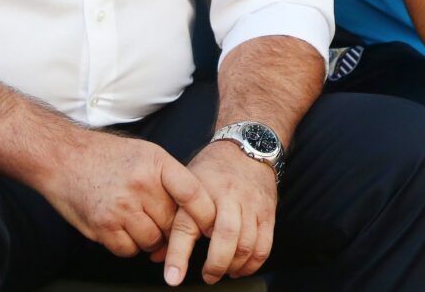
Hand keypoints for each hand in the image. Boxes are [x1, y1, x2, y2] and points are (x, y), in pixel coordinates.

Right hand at [43, 131, 215, 258]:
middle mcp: (140, 185)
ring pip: (153, 241)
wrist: (63, 157)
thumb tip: (197, 208)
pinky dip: (129, 245)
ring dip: (151, 238)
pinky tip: (122, 227)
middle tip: (161, 220)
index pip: (192, 193)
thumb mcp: (146, 153)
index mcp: (156, 163)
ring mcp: (120, 207)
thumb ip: (170, 178)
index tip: (212, 225)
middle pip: (173, 223)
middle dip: (172, 227)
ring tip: (139, 220)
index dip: (206, 214)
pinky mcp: (102, 227)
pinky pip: (129, 250)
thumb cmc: (107, 156)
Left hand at [159, 140, 277, 285]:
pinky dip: (253, 263)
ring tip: (223, 271)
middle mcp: (227, 196)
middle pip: (225, 235)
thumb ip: (173, 221)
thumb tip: (156, 256)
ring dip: (234, 265)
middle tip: (207, 276)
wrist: (247, 146)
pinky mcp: (267, 212)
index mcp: (201, 190)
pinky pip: (264, 245)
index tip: (172, 278)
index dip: (178, 255)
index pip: (186, 225)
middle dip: (216, 263)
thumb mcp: (186, 184)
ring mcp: (250, 204)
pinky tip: (241, 267)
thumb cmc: (212, 170)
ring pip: (247, 243)